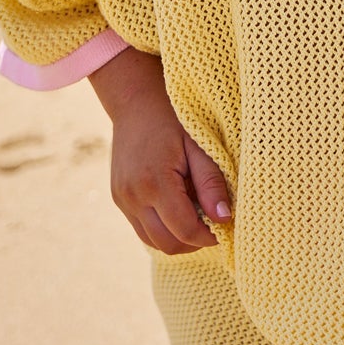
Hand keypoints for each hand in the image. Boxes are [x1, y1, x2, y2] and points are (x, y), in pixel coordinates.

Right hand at [89, 47, 234, 254]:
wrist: (135, 101)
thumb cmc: (173, 118)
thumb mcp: (199, 145)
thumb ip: (211, 183)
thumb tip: (225, 218)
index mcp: (154, 182)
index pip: (184, 230)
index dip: (208, 236)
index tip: (224, 227)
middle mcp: (133, 196)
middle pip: (167, 243)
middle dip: (193, 241)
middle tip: (212, 224)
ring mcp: (122, 199)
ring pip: (152, 240)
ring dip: (177, 237)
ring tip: (195, 215)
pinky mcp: (118, 198)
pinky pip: (142, 228)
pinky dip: (162, 228)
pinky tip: (177, 208)